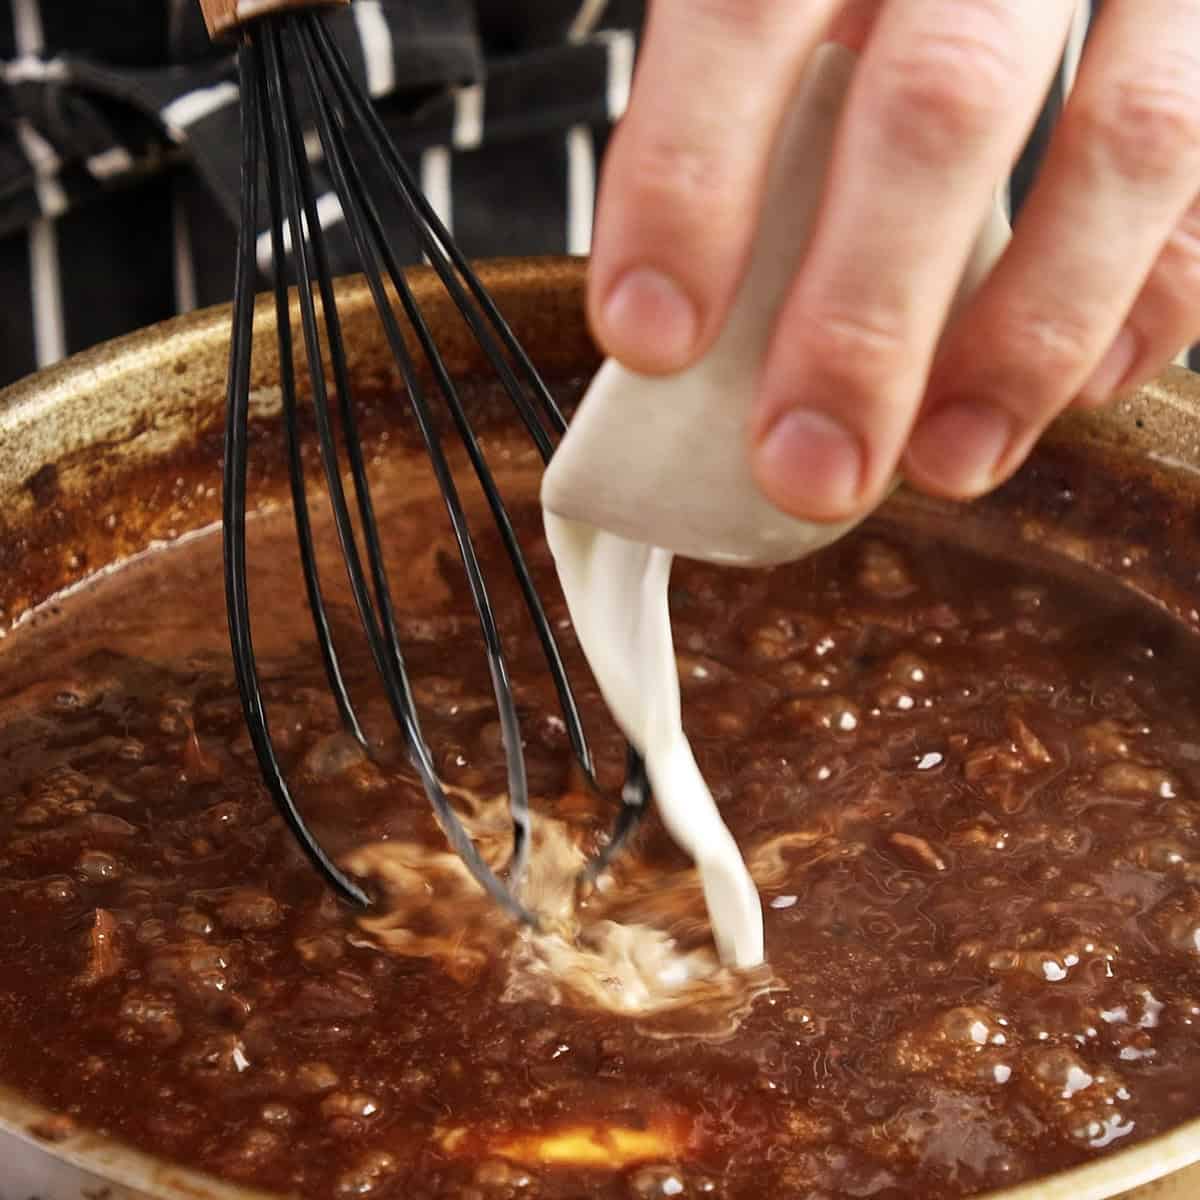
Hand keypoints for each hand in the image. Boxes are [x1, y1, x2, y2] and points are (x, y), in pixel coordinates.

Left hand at [587, 0, 1199, 520]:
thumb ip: (743, 90)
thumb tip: (674, 299)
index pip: (745, 14)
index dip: (691, 181)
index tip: (651, 334)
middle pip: (940, 104)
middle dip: (864, 320)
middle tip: (806, 465)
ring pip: (1128, 139)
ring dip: (1029, 338)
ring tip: (948, 460)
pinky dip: (1155, 296)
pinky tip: (1078, 383)